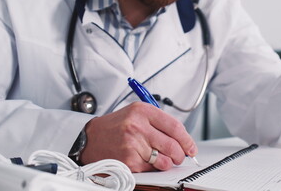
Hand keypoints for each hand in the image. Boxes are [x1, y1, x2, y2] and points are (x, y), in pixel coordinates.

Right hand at [79, 102, 197, 171]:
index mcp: (142, 111)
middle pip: (173, 145)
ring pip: (164, 160)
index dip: (187, 140)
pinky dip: (152, 167)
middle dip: (180, 155)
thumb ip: (159, 123)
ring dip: (167, 163)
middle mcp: (137, 126)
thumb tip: (183, 139)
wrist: (90, 138)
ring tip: (161, 159)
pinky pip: (151, 168)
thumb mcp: (136, 114)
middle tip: (179, 157)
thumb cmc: (116, 127)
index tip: (191, 147)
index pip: (175, 126)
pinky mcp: (128, 160)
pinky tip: (144, 160)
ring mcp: (133, 144)